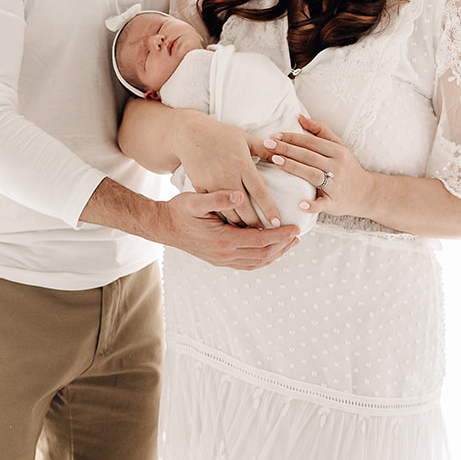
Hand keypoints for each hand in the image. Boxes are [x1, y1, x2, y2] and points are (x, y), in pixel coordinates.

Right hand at [163, 189, 298, 270]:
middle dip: (282, 246)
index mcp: (223, 240)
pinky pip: (248, 264)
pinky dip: (263, 258)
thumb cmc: (178, 211)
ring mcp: (223, 260)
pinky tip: (270, 249)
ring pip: (256, 262)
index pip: (260, 240)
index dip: (280, 235)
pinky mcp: (220, 260)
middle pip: (263, 255)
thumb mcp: (195, 201)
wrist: (163, 226)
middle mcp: (225, 254)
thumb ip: (218, 198)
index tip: (295, 229)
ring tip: (289, 243)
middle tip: (297, 235)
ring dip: (275, 253)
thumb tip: (239, 195)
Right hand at [176, 115, 283, 228]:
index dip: (269, 210)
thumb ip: (265, 150)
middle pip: (246, 210)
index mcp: (242, 164)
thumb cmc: (220, 135)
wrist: (189, 134)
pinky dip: (225, 220)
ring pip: (230, 214)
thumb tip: (284, 156)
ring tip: (254, 235)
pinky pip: (215, 210)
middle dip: (257, 225)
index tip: (277, 223)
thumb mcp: (245, 138)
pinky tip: (234, 227)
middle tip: (268, 235)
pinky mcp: (200, 189)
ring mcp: (212, 185)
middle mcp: (228, 177)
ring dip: (242, 227)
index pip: (260, 193)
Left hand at [262, 115, 372, 219]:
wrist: (367, 193)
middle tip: (267, 145)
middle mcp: (337, 166)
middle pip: (309, 156)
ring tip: (276, 161)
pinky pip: (322, 204)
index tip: (274, 135)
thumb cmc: (347, 168)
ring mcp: (336, 185)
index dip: (292, 137)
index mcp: (337, 151)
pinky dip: (312, 205)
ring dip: (294, 168)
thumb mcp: (339, 146)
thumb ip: (320, 130)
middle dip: (287, 149)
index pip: (311, 142)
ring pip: (313, 175)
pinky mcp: (335, 203)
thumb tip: (299, 116)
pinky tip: (300, 204)